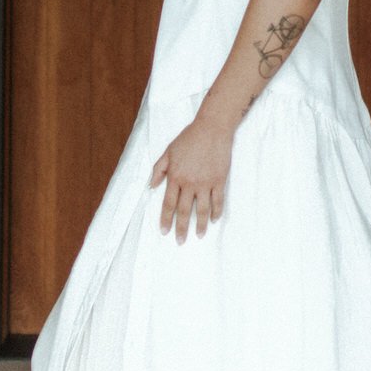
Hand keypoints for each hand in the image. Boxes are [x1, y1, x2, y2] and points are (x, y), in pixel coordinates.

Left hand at [149, 110, 233, 241]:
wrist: (211, 129)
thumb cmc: (189, 138)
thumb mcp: (168, 151)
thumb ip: (159, 169)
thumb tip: (151, 186)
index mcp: (175, 176)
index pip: (168, 203)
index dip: (166, 219)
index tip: (164, 231)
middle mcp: (189, 183)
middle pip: (183, 211)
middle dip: (181, 228)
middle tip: (180, 241)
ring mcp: (205, 183)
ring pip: (202, 210)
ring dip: (200, 225)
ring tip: (199, 236)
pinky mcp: (219, 180)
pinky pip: (218, 201)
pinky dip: (216, 212)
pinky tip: (214, 220)